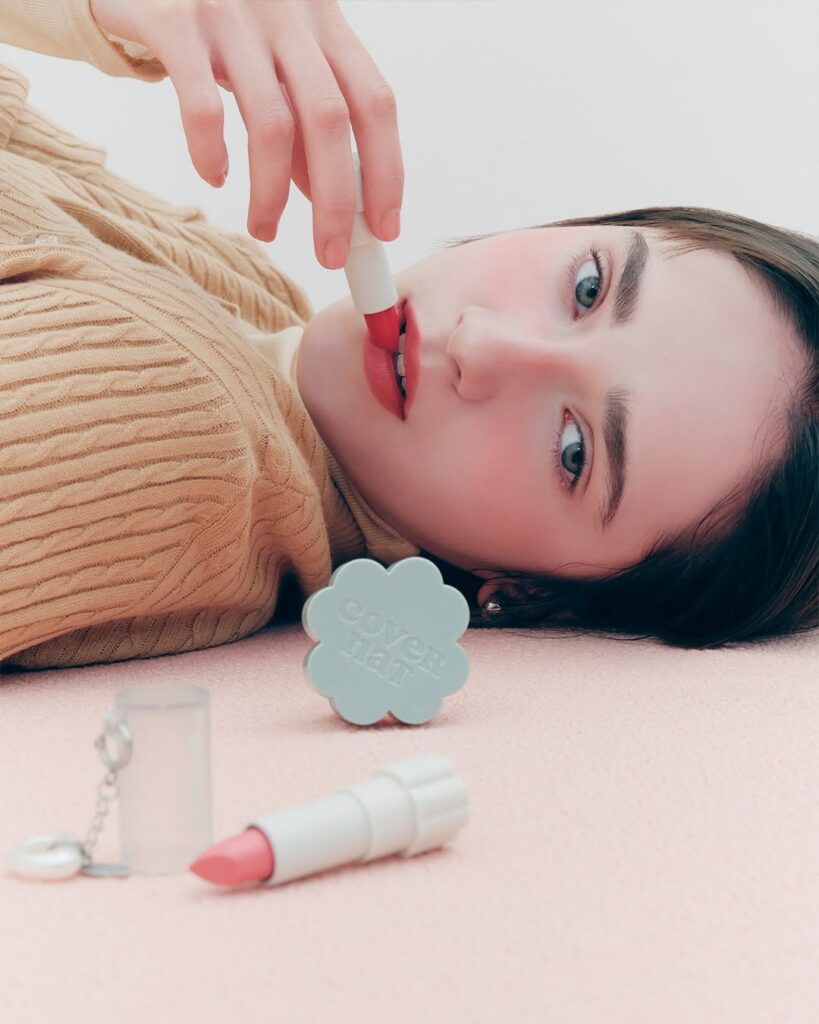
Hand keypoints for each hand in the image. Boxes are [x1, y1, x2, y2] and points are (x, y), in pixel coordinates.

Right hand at [89, 0, 403, 268]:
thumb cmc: (224, 26)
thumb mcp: (279, 63)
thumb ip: (307, 124)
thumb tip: (335, 202)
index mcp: (326, 21)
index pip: (375, 102)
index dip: (385, 170)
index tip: (382, 229)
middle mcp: (288, 13)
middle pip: (331, 120)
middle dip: (336, 202)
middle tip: (330, 254)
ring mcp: (232, 15)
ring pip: (271, 124)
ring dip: (271, 194)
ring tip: (265, 229)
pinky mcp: (175, 23)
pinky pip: (203, 108)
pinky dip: (211, 154)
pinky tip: (214, 175)